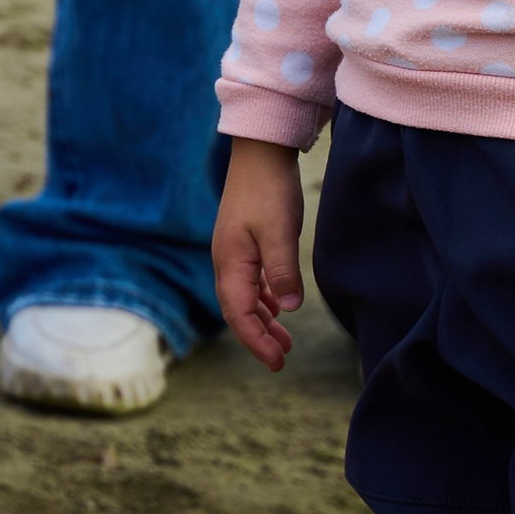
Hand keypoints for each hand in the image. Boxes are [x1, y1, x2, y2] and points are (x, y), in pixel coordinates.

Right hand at [213, 137, 306, 371]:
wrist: (260, 152)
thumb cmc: (269, 190)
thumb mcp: (280, 233)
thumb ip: (283, 273)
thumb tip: (288, 310)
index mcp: (230, 261)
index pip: (239, 314)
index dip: (256, 342)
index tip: (277, 362)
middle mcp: (226, 260)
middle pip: (237, 310)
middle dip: (258, 337)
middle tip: (281, 359)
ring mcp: (234, 251)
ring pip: (244, 297)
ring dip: (262, 321)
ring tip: (284, 340)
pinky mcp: (244, 241)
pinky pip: (250, 282)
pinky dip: (263, 300)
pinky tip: (277, 306)